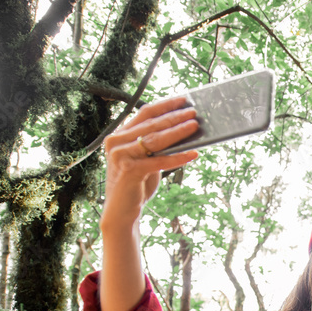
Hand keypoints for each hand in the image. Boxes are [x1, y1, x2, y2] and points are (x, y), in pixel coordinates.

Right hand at [101, 97, 199, 229]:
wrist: (122, 210)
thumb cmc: (137, 184)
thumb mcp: (147, 160)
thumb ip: (157, 145)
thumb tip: (184, 131)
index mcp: (120, 135)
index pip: (145, 112)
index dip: (165, 105)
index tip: (184, 100)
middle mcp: (117, 141)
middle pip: (152, 124)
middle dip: (175, 117)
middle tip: (194, 112)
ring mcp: (121, 155)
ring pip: (155, 139)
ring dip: (177, 132)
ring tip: (194, 126)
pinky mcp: (129, 170)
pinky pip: (159, 161)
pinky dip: (177, 157)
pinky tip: (193, 154)